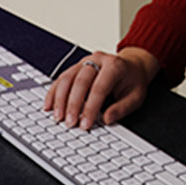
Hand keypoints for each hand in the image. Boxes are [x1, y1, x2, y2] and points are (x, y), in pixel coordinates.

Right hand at [43, 47, 159, 130]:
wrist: (133, 64)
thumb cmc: (133, 81)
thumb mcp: (136, 96)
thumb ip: (122, 108)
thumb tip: (107, 120)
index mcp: (115, 66)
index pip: (99, 87)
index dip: (90, 107)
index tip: (84, 124)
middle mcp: (98, 60)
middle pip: (81, 80)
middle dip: (73, 104)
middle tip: (69, 123)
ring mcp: (86, 61)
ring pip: (67, 77)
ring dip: (60, 99)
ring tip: (57, 117)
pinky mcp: (77, 66)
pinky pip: (62, 78)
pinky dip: (54, 92)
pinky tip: (49, 106)